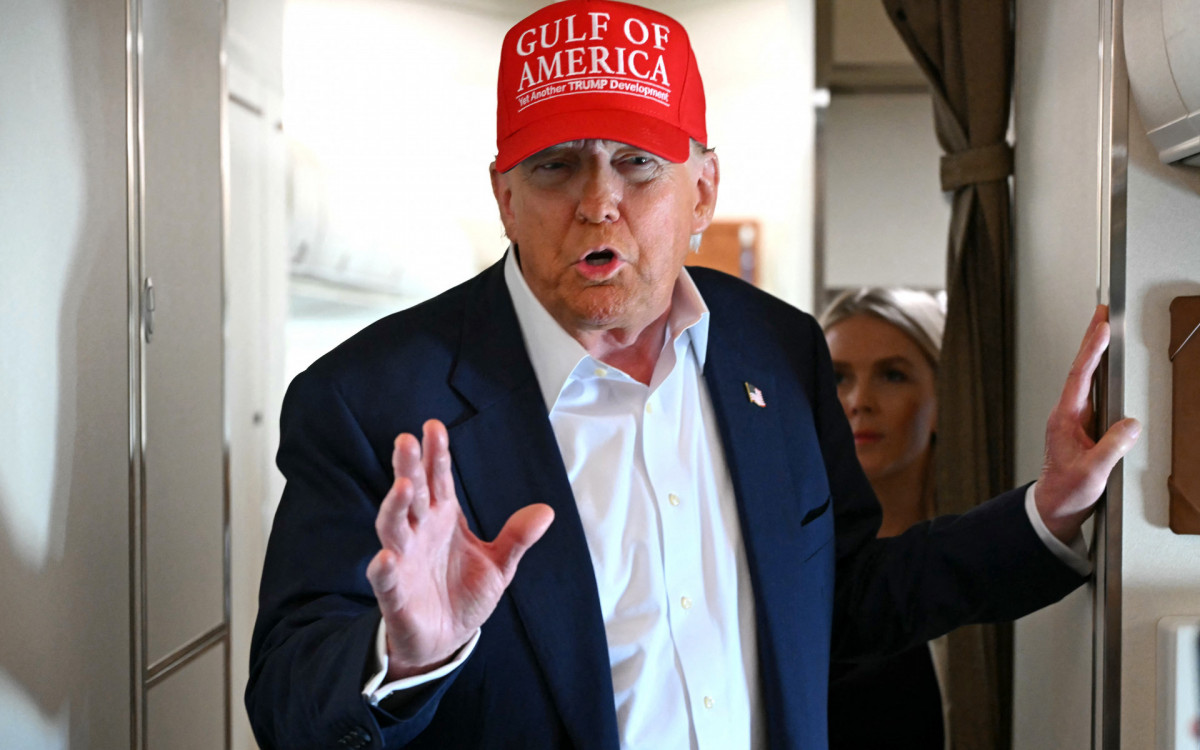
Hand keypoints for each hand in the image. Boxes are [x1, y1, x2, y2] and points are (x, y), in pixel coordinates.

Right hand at [366, 419, 553, 679]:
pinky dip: (383, 569)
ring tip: (404, 487)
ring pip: (393, 527)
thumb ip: (517, 538)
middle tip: (406, 440)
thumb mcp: (499, 565)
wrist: (446, 638)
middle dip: (409, 468)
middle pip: (412, 494)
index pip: (438, 480)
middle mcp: (420, 533)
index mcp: (444, 518)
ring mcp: (404, 560)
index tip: (433, 426)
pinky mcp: (395, 594)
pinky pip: (386, 579)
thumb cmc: (466, 594)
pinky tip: (386, 557)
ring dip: (395, 507)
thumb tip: (546, 511)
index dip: (436, 454)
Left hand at [1035, 305, 1140, 541]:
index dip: (1091, 350)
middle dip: (1091, 339)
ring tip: (1104, 327)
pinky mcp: (1080, 425)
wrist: (1054, 506)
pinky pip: (1090, 391)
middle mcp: (1065, 414)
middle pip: (1080, 369)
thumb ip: (1112, 447)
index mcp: (1064, 419)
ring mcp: (1072, 418)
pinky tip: (1105, 362)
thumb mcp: (1093, 472)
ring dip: (1094, 352)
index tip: (1101, 327)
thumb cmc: (1067, 491)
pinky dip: (1097, 371)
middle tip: (1101, 311)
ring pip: (1084, 378)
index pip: (1080, 377)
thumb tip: (1130, 424)